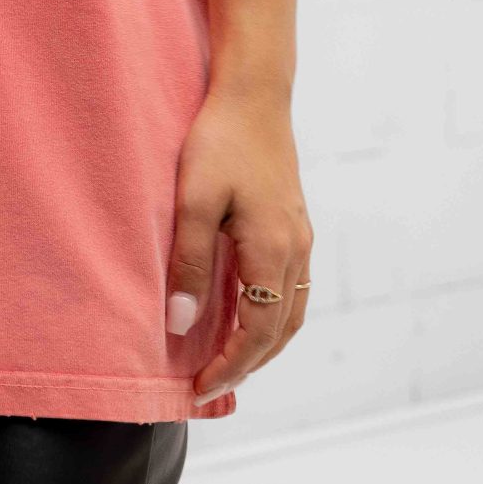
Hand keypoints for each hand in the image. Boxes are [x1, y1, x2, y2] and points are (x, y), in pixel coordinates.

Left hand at [166, 83, 312, 404]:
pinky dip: (271, 316)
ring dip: (263, 346)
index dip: (228, 368)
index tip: (197, 390)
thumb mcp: (193, 200)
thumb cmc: (219, 140)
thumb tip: (182, 325)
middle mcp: (296, 250)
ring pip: (290, 312)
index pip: (255, 334)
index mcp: (273, 250)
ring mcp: (300, 237)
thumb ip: (190, 263)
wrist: (254, 93)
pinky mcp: (295, 223)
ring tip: (228, 364)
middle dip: (246, 366)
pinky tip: (245, 315)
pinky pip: (291, 288)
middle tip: (209, 388)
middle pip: (279, 331)